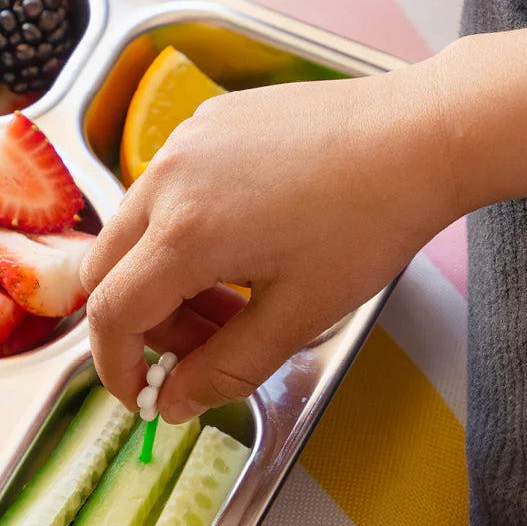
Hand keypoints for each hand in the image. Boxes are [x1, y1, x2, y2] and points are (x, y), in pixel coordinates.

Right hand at [80, 64, 458, 420]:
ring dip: (164, 279)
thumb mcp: (299, 315)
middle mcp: (167, 179)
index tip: (143, 394)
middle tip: (201, 347)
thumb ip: (225, 369)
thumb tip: (173, 403)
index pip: (111, 313)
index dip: (118, 365)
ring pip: (135, 230)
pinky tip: (243, 243)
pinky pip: (166, 190)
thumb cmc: (370, 224)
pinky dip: (182, 233)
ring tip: (235, 297)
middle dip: (143, 324)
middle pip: (107, 270)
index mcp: (185, 233)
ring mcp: (184, 142)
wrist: (419, 137)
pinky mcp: (206, 122)